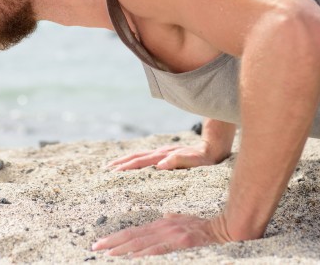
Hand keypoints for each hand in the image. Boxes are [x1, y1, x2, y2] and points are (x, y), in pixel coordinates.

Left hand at [92, 213, 231, 256]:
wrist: (226, 227)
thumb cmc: (206, 227)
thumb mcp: (187, 220)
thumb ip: (175, 219)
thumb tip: (165, 216)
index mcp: (162, 224)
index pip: (134, 231)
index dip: (117, 238)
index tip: (101, 243)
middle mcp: (164, 227)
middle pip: (133, 236)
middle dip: (113, 243)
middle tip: (95, 248)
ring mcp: (172, 235)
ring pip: (142, 243)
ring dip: (123, 249)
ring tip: (108, 254)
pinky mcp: (181, 243)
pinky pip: (159, 250)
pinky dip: (144, 254)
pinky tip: (133, 258)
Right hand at [105, 143, 225, 170]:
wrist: (213, 147)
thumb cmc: (204, 159)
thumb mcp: (193, 162)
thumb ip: (177, 162)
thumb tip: (159, 165)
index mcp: (164, 156)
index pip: (141, 161)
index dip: (126, 167)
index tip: (113, 172)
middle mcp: (161, 153)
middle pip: (136, 157)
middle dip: (120, 163)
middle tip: (106, 170)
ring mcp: (163, 152)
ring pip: (139, 155)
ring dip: (125, 160)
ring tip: (113, 165)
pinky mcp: (166, 155)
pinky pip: (146, 157)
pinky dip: (135, 160)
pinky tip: (132, 164)